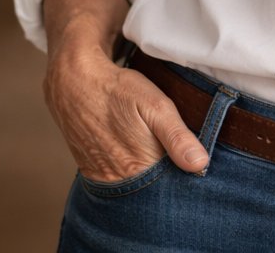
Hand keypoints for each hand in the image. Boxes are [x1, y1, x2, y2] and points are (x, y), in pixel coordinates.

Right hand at [43, 41, 208, 182]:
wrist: (73, 84)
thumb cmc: (118, 91)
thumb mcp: (155, 106)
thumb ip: (177, 136)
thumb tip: (200, 164)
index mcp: (139, 167)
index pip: (173, 187)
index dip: (187, 175)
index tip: (197, 163)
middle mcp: (118, 181)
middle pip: (154, 190)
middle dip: (169, 177)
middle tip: (177, 152)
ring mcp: (103, 179)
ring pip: (137, 187)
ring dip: (151, 175)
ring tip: (156, 149)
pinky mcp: (93, 173)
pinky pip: (119, 181)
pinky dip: (132, 172)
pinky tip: (137, 152)